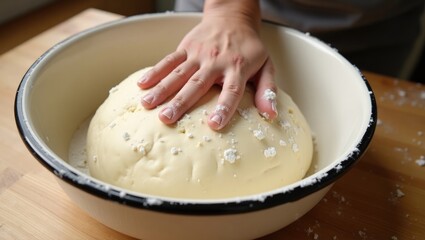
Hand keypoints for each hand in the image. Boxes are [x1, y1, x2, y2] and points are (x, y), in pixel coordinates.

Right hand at [138, 0, 277, 129]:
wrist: (233, 18)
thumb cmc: (250, 48)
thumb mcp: (266, 66)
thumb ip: (267, 90)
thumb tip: (270, 115)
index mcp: (238, 68)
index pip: (231, 92)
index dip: (224, 108)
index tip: (214, 125)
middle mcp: (216, 61)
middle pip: (197, 84)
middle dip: (181, 102)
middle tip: (166, 119)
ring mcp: (198, 54)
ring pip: (178, 73)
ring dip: (162, 89)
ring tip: (147, 105)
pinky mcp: (186, 48)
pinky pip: (169, 60)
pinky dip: (155, 71)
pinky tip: (142, 85)